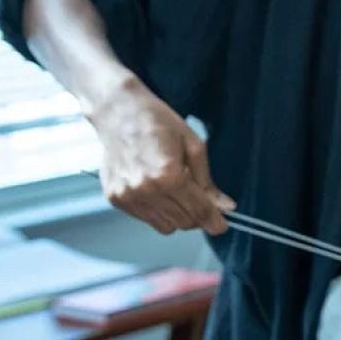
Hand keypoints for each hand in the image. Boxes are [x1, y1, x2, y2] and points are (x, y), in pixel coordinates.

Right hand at [88, 75, 232, 234]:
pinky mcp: (115, 199)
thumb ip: (208, 181)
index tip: (222, 226)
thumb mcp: (194, 146)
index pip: (198, 210)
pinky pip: (146, 219)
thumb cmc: (159, 124)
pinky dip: (158, 212)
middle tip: (203, 202)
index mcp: (169, 175)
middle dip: (198, 216)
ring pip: (165, 226)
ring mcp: (128, 197)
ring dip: (178, 216)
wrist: (119, 113)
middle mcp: (146, 190)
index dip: (214, 221)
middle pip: (183, 222)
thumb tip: (225, 207)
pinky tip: (159, 190)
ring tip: (178, 191)